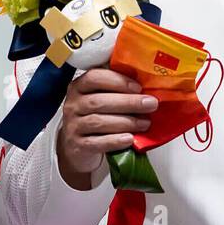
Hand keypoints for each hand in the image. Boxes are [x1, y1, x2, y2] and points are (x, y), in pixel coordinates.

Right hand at [56, 69, 156, 189]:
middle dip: (128, 102)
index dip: (117, 81)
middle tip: (150, 104)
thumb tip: (147, 86)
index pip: (94, 78)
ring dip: (126, 122)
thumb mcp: (101, 99)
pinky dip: (115, 141)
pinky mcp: (77, 146)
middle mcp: (73, 105)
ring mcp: (73, 126)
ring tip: (144, 123)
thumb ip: (118, 91)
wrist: (77, 146)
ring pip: (98, 121)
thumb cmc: (95, 117)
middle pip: (98, 101)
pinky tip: (129, 139)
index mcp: (79, 87)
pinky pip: (96, 143)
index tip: (138, 87)